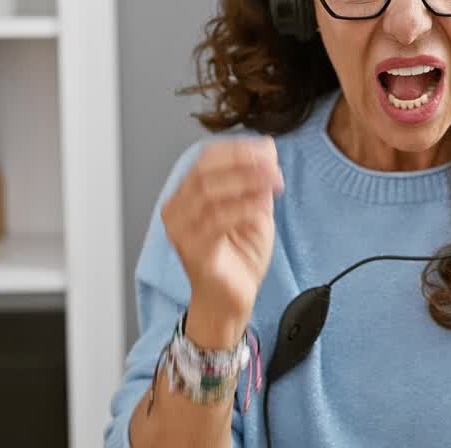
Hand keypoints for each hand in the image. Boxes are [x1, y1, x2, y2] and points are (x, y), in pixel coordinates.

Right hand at [161, 137, 283, 347]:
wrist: (232, 300)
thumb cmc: (237, 257)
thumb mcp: (253, 210)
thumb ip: (256, 182)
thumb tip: (267, 151)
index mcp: (187, 195)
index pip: (205, 159)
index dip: (237, 149)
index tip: (267, 149)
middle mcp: (177, 210)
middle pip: (204, 171)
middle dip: (242, 162)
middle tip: (272, 165)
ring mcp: (181, 232)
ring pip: (208, 192)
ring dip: (246, 181)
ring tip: (273, 181)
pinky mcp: (193, 252)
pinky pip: (216, 221)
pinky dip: (242, 207)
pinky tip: (262, 205)